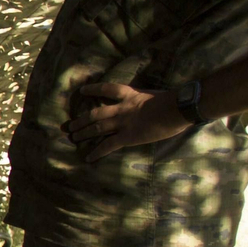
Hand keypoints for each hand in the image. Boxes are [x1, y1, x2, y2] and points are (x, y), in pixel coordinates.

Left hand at [62, 82, 190, 161]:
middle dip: (81, 120)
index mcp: (130, 94)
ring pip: (97, 128)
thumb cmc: (173, 100)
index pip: (107, 89)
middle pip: (96, 113)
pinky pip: (108, 145)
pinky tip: (88, 157)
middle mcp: (122, 108)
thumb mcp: (156, 95)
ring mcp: (123, 122)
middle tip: (70, 125)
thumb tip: (148, 104)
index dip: (94, 89)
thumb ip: (147, 100)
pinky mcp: (128, 137)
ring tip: (73, 138)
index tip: (82, 91)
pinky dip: (97, 152)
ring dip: (84, 133)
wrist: (177, 108)